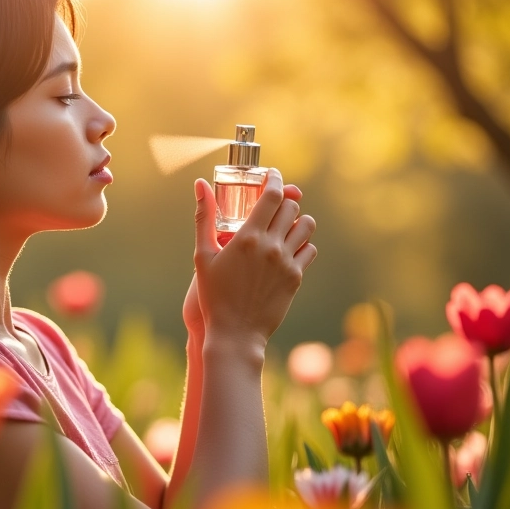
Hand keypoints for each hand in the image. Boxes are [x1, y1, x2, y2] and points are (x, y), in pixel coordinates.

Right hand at [191, 170, 316, 350]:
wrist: (235, 333)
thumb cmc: (213, 295)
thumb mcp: (203, 255)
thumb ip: (204, 217)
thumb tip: (199, 184)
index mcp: (248, 237)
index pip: (272, 195)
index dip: (275, 179)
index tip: (272, 175)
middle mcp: (271, 246)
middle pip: (291, 207)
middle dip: (283, 200)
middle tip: (274, 204)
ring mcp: (286, 262)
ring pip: (306, 226)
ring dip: (298, 220)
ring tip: (286, 225)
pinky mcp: (296, 278)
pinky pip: (310, 250)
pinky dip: (303, 244)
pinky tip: (290, 248)